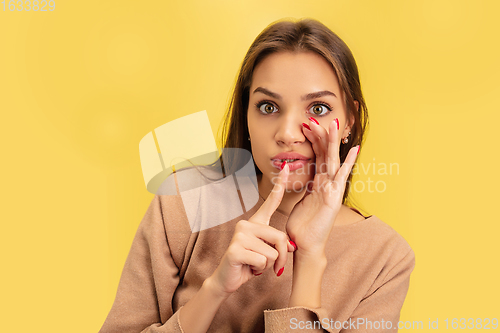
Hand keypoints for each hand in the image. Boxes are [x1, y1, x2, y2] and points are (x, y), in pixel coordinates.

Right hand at [208, 164, 295, 296]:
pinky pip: (263, 261)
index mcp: (256, 222)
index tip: (284, 167)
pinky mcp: (236, 249)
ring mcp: (240, 235)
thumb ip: (280, 245)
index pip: (271, 201)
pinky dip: (259, 270)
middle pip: (280, 238)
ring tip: (254, 264)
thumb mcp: (269, 253)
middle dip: (281, 258)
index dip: (279, 184)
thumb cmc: (249, 264)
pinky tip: (248, 268)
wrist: (228, 279)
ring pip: (273, 253)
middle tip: (270, 266)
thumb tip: (291, 246)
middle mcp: (246, 224)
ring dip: (267, 266)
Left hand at [286, 118, 358, 256]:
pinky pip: (341, 176)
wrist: (306, 245)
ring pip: (331, 160)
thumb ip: (302, 188)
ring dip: (332, 143)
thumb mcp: (299, 201)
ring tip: (333, 124)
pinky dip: (348, 163)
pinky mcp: (334, 197)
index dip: (313, 141)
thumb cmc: (302, 226)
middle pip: (324, 154)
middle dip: (321, 136)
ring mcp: (332, 189)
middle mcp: (326, 183)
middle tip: (315, 118)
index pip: (316, 156)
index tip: (306, 126)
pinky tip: (355, 149)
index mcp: (317, 183)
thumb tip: (297, 179)